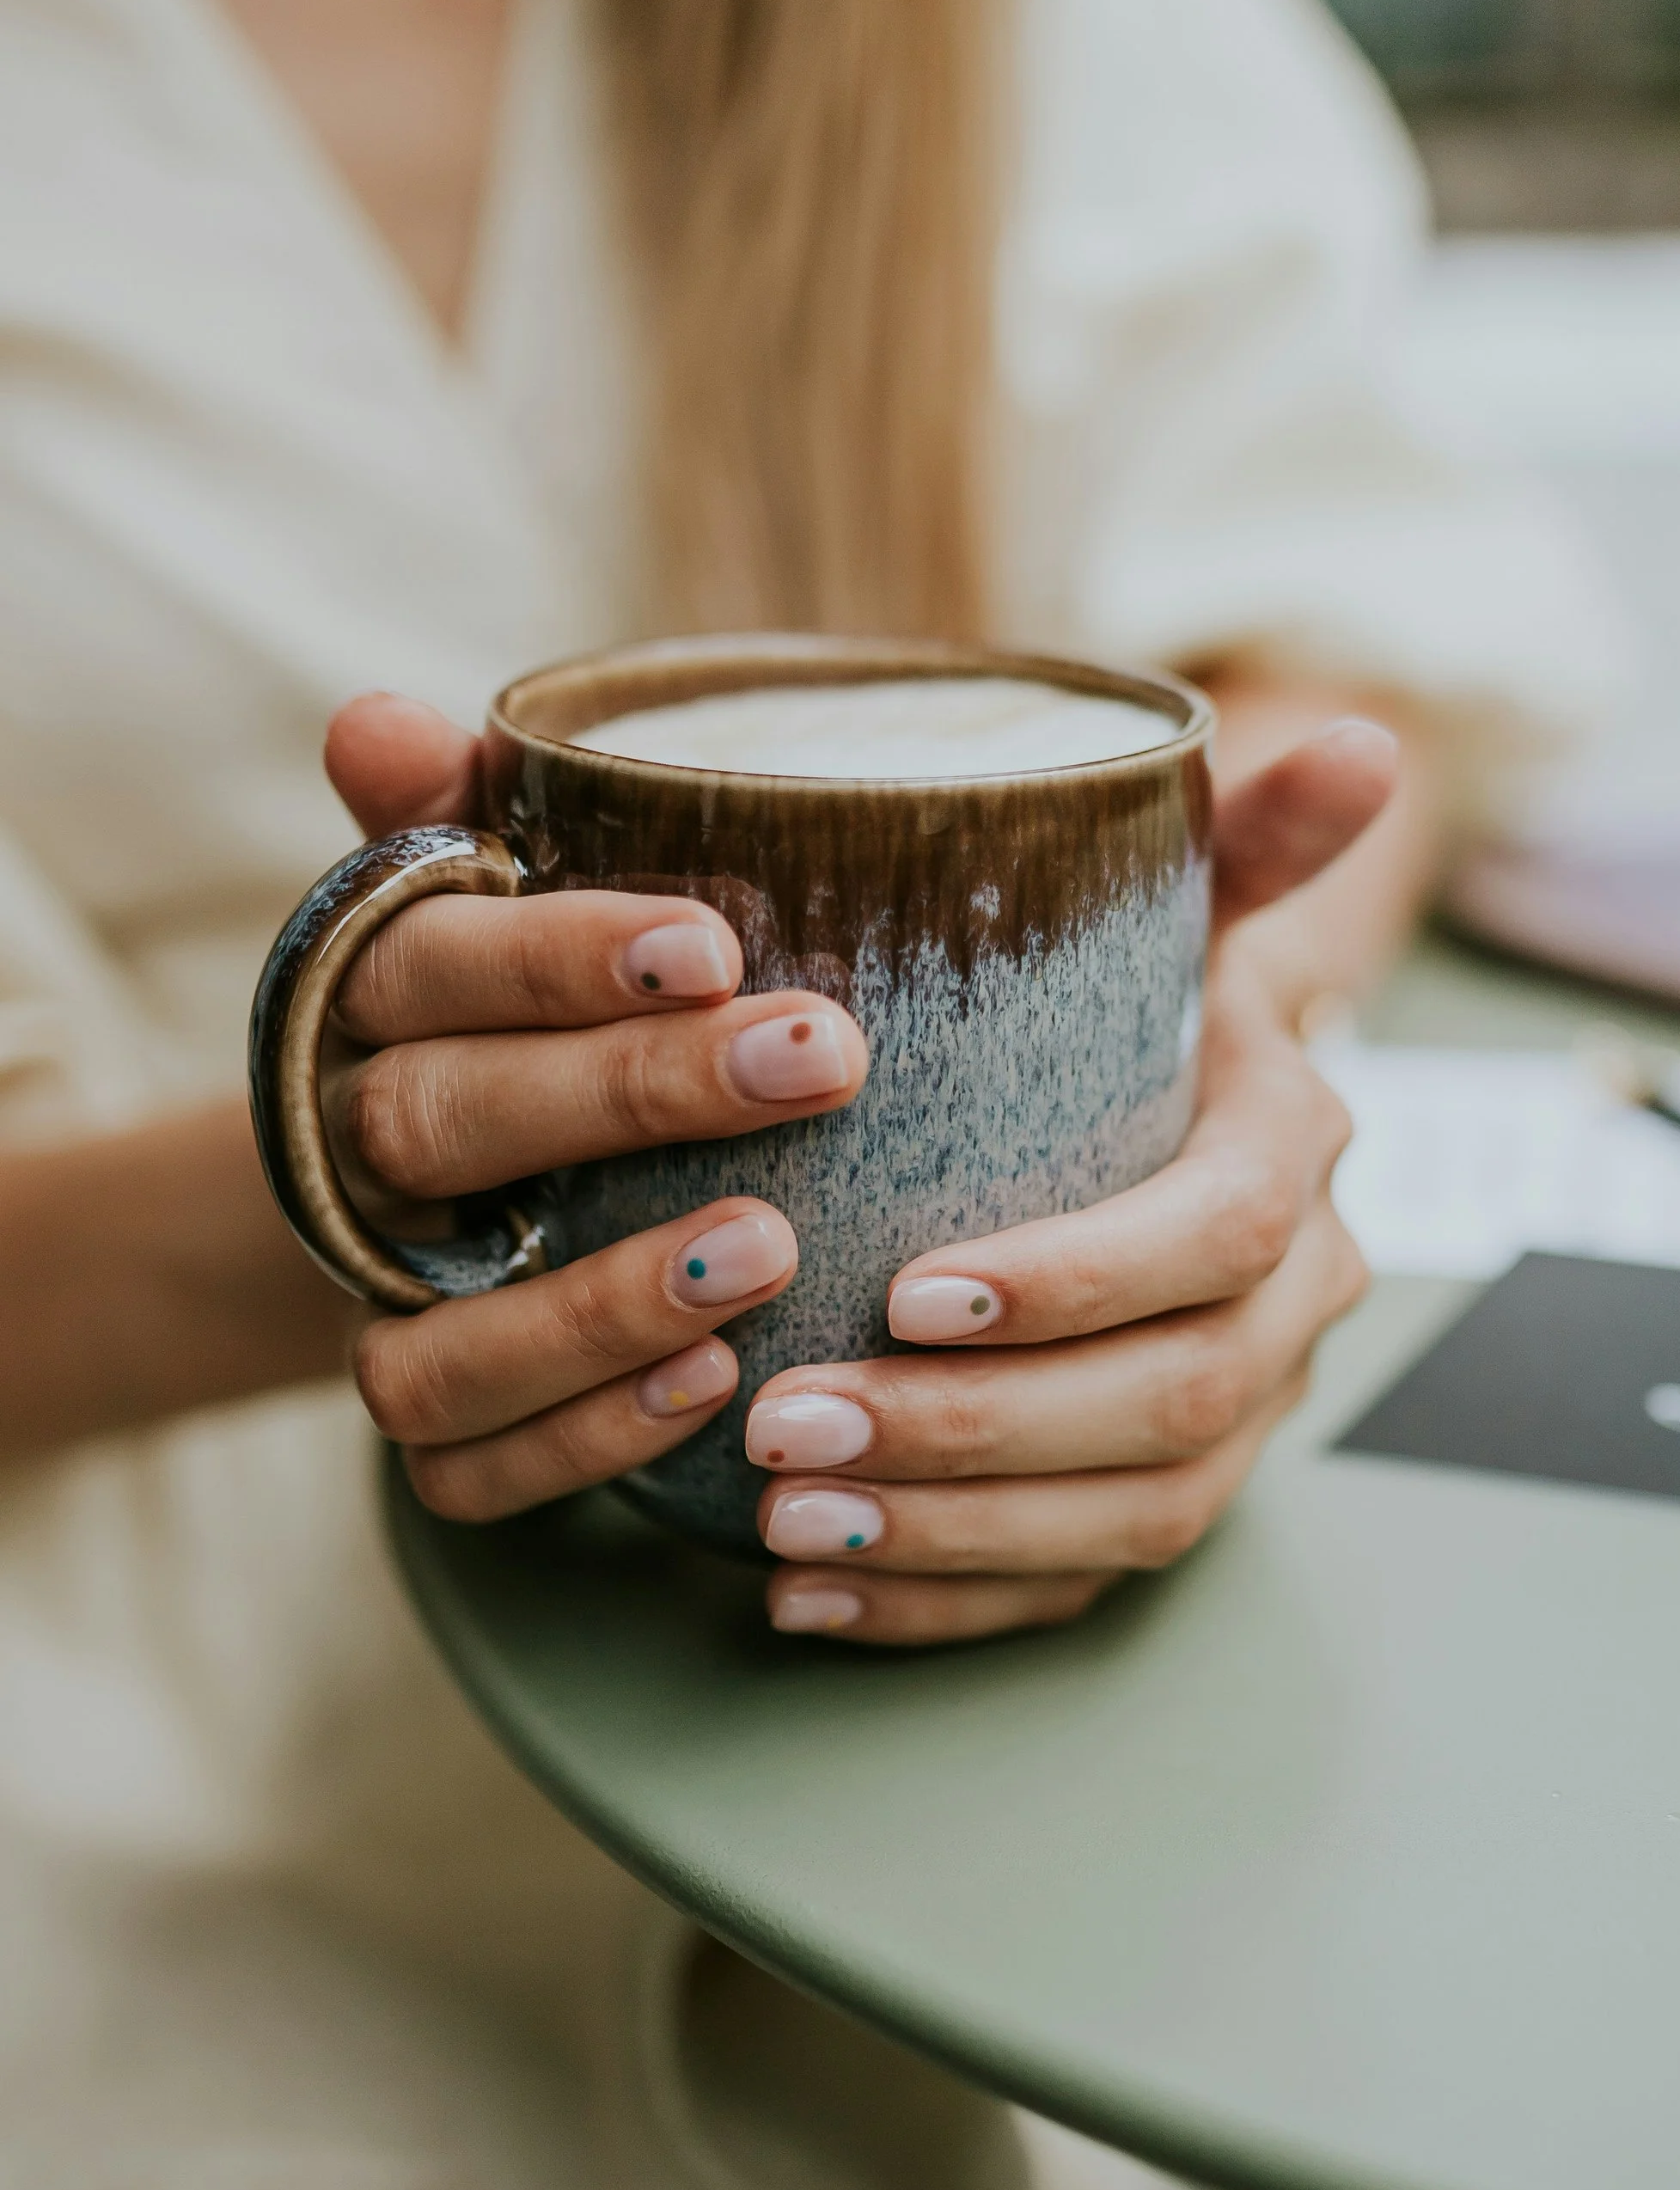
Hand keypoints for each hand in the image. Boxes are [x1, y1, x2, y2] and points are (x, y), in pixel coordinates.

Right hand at [321, 694, 866, 1513]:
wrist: (454, 1177)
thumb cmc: (540, 1001)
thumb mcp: (511, 891)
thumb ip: (467, 808)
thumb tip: (380, 720)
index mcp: (370, 1003)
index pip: (427, 960)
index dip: (558, 956)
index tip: (715, 941)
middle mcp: (353, 1156)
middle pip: (440, 1127)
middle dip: (629, 1093)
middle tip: (816, 1057)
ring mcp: (381, 1304)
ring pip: (434, 1338)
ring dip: (598, 1306)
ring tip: (771, 1249)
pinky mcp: (428, 1424)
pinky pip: (463, 1469)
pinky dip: (585, 1439)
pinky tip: (719, 1384)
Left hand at [746, 717, 1401, 1645]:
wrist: (1155, 1120)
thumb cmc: (1132, 1009)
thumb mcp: (1177, 910)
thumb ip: (1242, 835)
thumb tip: (1365, 737)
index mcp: (1296, 1158)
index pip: (1220, 1236)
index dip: (1083, 1278)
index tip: (915, 1288)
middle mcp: (1293, 1305)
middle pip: (1174, 1401)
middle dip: (979, 1429)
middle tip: (793, 1422)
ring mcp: (1237, 1420)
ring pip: (1129, 1515)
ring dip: (950, 1534)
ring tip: (781, 1517)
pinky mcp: (1161, 1503)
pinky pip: (1072, 1590)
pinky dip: (937, 1606)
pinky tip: (805, 1600)